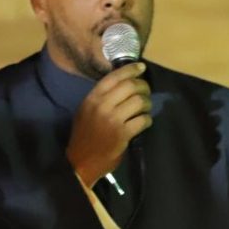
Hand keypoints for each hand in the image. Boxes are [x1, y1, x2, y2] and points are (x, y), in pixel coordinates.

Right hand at [66, 62, 151, 185]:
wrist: (80, 161)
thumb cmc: (85, 135)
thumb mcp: (86, 111)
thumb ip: (101, 97)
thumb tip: (124, 82)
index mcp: (92, 98)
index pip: (114, 77)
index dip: (130, 69)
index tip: (141, 67)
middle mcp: (102, 106)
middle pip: (130, 86)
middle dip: (143, 86)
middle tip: (146, 91)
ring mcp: (113, 120)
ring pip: (139, 101)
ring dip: (147, 103)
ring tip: (145, 108)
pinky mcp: (123, 134)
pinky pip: (143, 120)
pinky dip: (147, 119)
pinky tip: (144, 122)